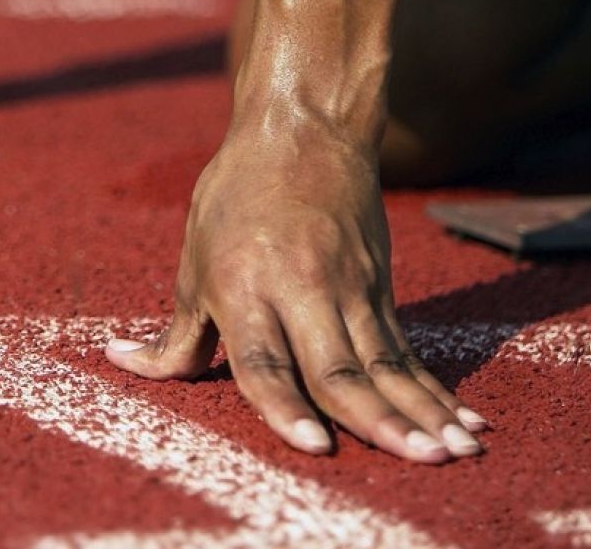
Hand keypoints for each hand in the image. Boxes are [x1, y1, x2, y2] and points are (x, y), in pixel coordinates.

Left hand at [106, 126, 487, 462]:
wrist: (304, 130)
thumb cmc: (233, 197)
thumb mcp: (193, 260)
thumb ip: (175, 333)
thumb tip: (125, 366)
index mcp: (244, 287)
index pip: (265, 361)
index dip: (287, 407)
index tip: (316, 448)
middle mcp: (302, 293)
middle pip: (339, 370)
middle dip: (378, 422)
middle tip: (417, 460)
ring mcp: (349, 292)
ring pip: (386, 366)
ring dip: (422, 415)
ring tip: (455, 453)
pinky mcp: (380, 290)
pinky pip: (407, 352)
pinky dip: (435, 391)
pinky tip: (465, 421)